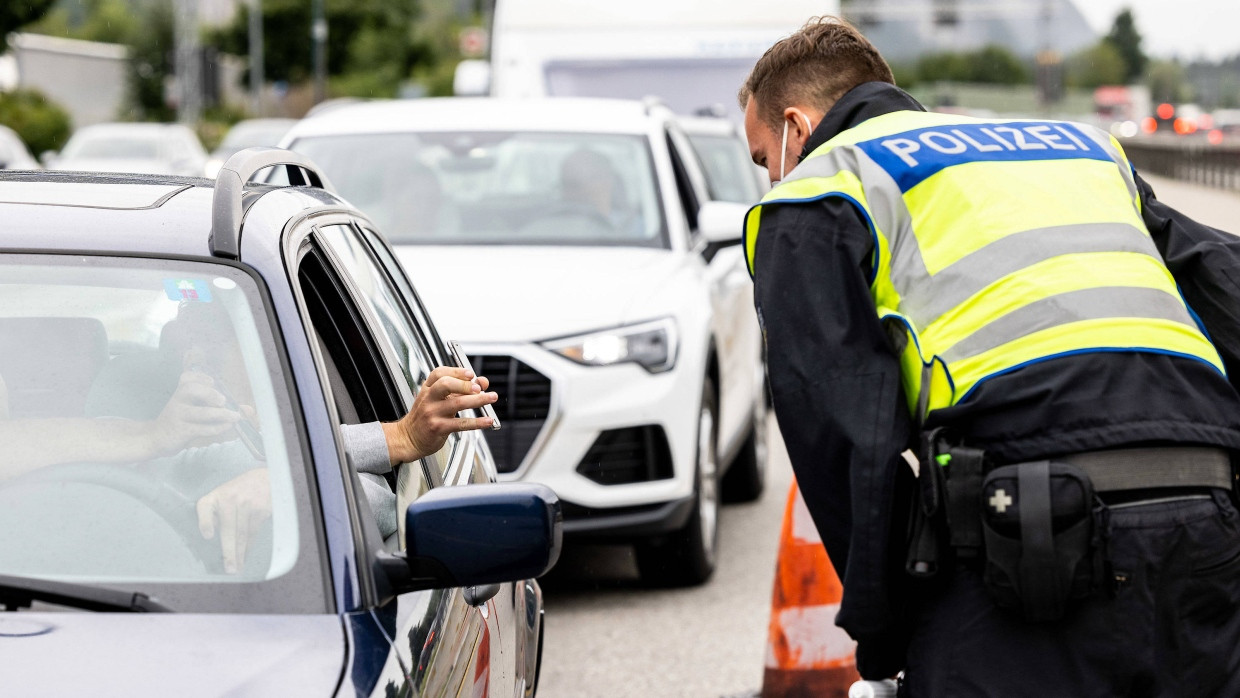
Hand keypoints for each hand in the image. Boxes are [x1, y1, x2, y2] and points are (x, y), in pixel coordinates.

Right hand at [150, 371, 241, 455]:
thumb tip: (249, 409)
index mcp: (181, 392)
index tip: (212, 382)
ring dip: (220, 415)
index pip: (187, 378)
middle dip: (208, 393)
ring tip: (235, 417)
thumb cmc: (182, 421)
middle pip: (190, 389)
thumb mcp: (197, 410)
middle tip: (222, 401)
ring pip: (199, 412)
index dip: (200, 377)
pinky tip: (226, 427)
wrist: (156, 438)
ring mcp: (178, 416)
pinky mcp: (180, 431)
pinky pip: (200, 428)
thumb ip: (222, 408)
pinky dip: (216, 428)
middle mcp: (178, 400)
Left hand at [195, 468, 271, 573]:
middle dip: (229, 552)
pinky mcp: (261, 509)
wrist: (263, 478)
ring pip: (243, 534)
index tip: (208, 536)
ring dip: (240, 553)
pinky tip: (246, 554)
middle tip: (229, 569)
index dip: (206, 522)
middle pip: (229, 530)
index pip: (205, 507)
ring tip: (237, 567)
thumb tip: (211, 537)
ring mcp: (247, 504)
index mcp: (215, 496)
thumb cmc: (237, 492)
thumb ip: (214, 513)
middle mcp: (230, 499)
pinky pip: (254, 532)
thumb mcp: (221, 496)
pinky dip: (250, 546)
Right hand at [382, 366, 497, 463]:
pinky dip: (477, 422)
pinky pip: (461, 424)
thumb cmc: (425, 417)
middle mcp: (429, 399)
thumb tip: (481, 382)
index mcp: (428, 389)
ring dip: (478, 400)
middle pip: (445, 384)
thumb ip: (460, 389)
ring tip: (491, 398)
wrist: (408, 438)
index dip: (457, 371)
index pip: (440, 373)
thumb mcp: (439, 400)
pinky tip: (487, 421)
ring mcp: (432, 413)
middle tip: (479, 387)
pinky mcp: (438, 428)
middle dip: (465, 384)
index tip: (471, 373)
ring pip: (457, 403)